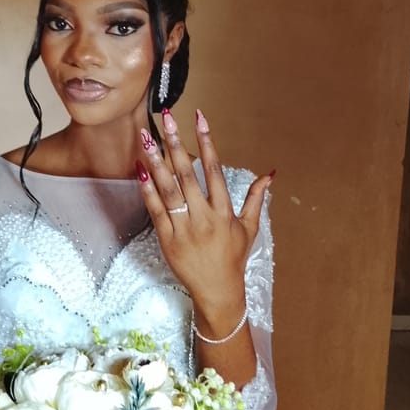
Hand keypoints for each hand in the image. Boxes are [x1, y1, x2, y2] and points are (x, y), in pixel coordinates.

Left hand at [136, 108, 273, 334]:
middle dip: (176, 143)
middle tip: (166, 118)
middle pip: (187, 174)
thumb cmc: (233, 258)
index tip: (199, 118)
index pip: (214, 169)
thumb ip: (255, 198)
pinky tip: (140, 169)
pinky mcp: (167, 239)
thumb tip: (269, 174)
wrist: (217, 291)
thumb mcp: (249, 228)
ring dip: (156, 161)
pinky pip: (156, 210)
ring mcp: (184, 228)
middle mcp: (204, 216)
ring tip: (147, 137)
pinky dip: (147, 190)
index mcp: (224, 211)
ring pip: (168, 189)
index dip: (207, 141)